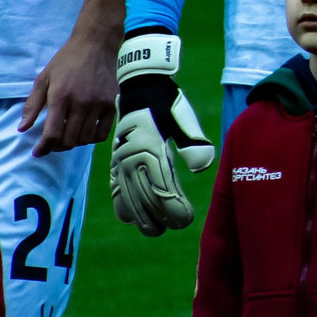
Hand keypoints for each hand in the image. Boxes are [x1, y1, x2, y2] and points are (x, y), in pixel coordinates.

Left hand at [21, 14, 118, 156]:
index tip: (38, 152)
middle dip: (57, 146)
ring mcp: (98, 105)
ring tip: (68, 137)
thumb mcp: (43, 78)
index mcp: (60, 97)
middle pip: (69, 140)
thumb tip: (22, 129)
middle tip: (52, 143)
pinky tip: (85, 133)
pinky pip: (102, 132)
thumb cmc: (66, 61)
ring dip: (74, 143)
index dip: (44, 147)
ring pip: (85, 139)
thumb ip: (32, 105)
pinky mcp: (111, 104)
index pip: (52, 133)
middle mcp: (81, 104)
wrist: (96, 45)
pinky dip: (92, 138)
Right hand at [108, 33, 214, 235]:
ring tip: (156, 230)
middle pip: (144, 198)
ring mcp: (119, 162)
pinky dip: (122, 205)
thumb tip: (203, 168)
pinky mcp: (114, 161)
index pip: (162, 189)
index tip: (186, 220)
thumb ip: (193, 142)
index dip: (173, 208)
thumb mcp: (183, 117)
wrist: (140, 86)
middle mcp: (131, 159)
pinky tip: (130, 218)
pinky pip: (114, 189)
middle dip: (160, 217)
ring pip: (128, 198)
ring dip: (142, 217)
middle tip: (176, 227)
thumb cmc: (167, 103)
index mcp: (150, 150)